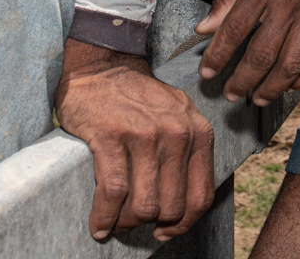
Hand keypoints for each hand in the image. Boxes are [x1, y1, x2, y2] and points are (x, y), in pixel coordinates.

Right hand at [55, 39, 215, 241]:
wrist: (103, 68)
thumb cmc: (138, 101)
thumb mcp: (178, 118)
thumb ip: (187, 152)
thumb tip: (183, 208)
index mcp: (198, 131)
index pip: (201, 195)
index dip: (183, 223)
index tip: (164, 232)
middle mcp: (177, 133)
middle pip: (171, 206)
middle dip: (150, 224)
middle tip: (133, 224)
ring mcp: (145, 134)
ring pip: (143, 205)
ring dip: (126, 223)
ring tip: (114, 224)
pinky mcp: (112, 136)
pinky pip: (113, 192)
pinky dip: (104, 216)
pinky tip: (98, 225)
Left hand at [195, 0, 299, 106]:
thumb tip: (204, 28)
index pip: (234, 30)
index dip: (217, 56)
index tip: (207, 73)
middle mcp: (288, 5)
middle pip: (262, 54)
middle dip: (242, 81)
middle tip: (231, 93)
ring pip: (291, 65)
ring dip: (272, 88)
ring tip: (257, 97)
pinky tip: (289, 86)